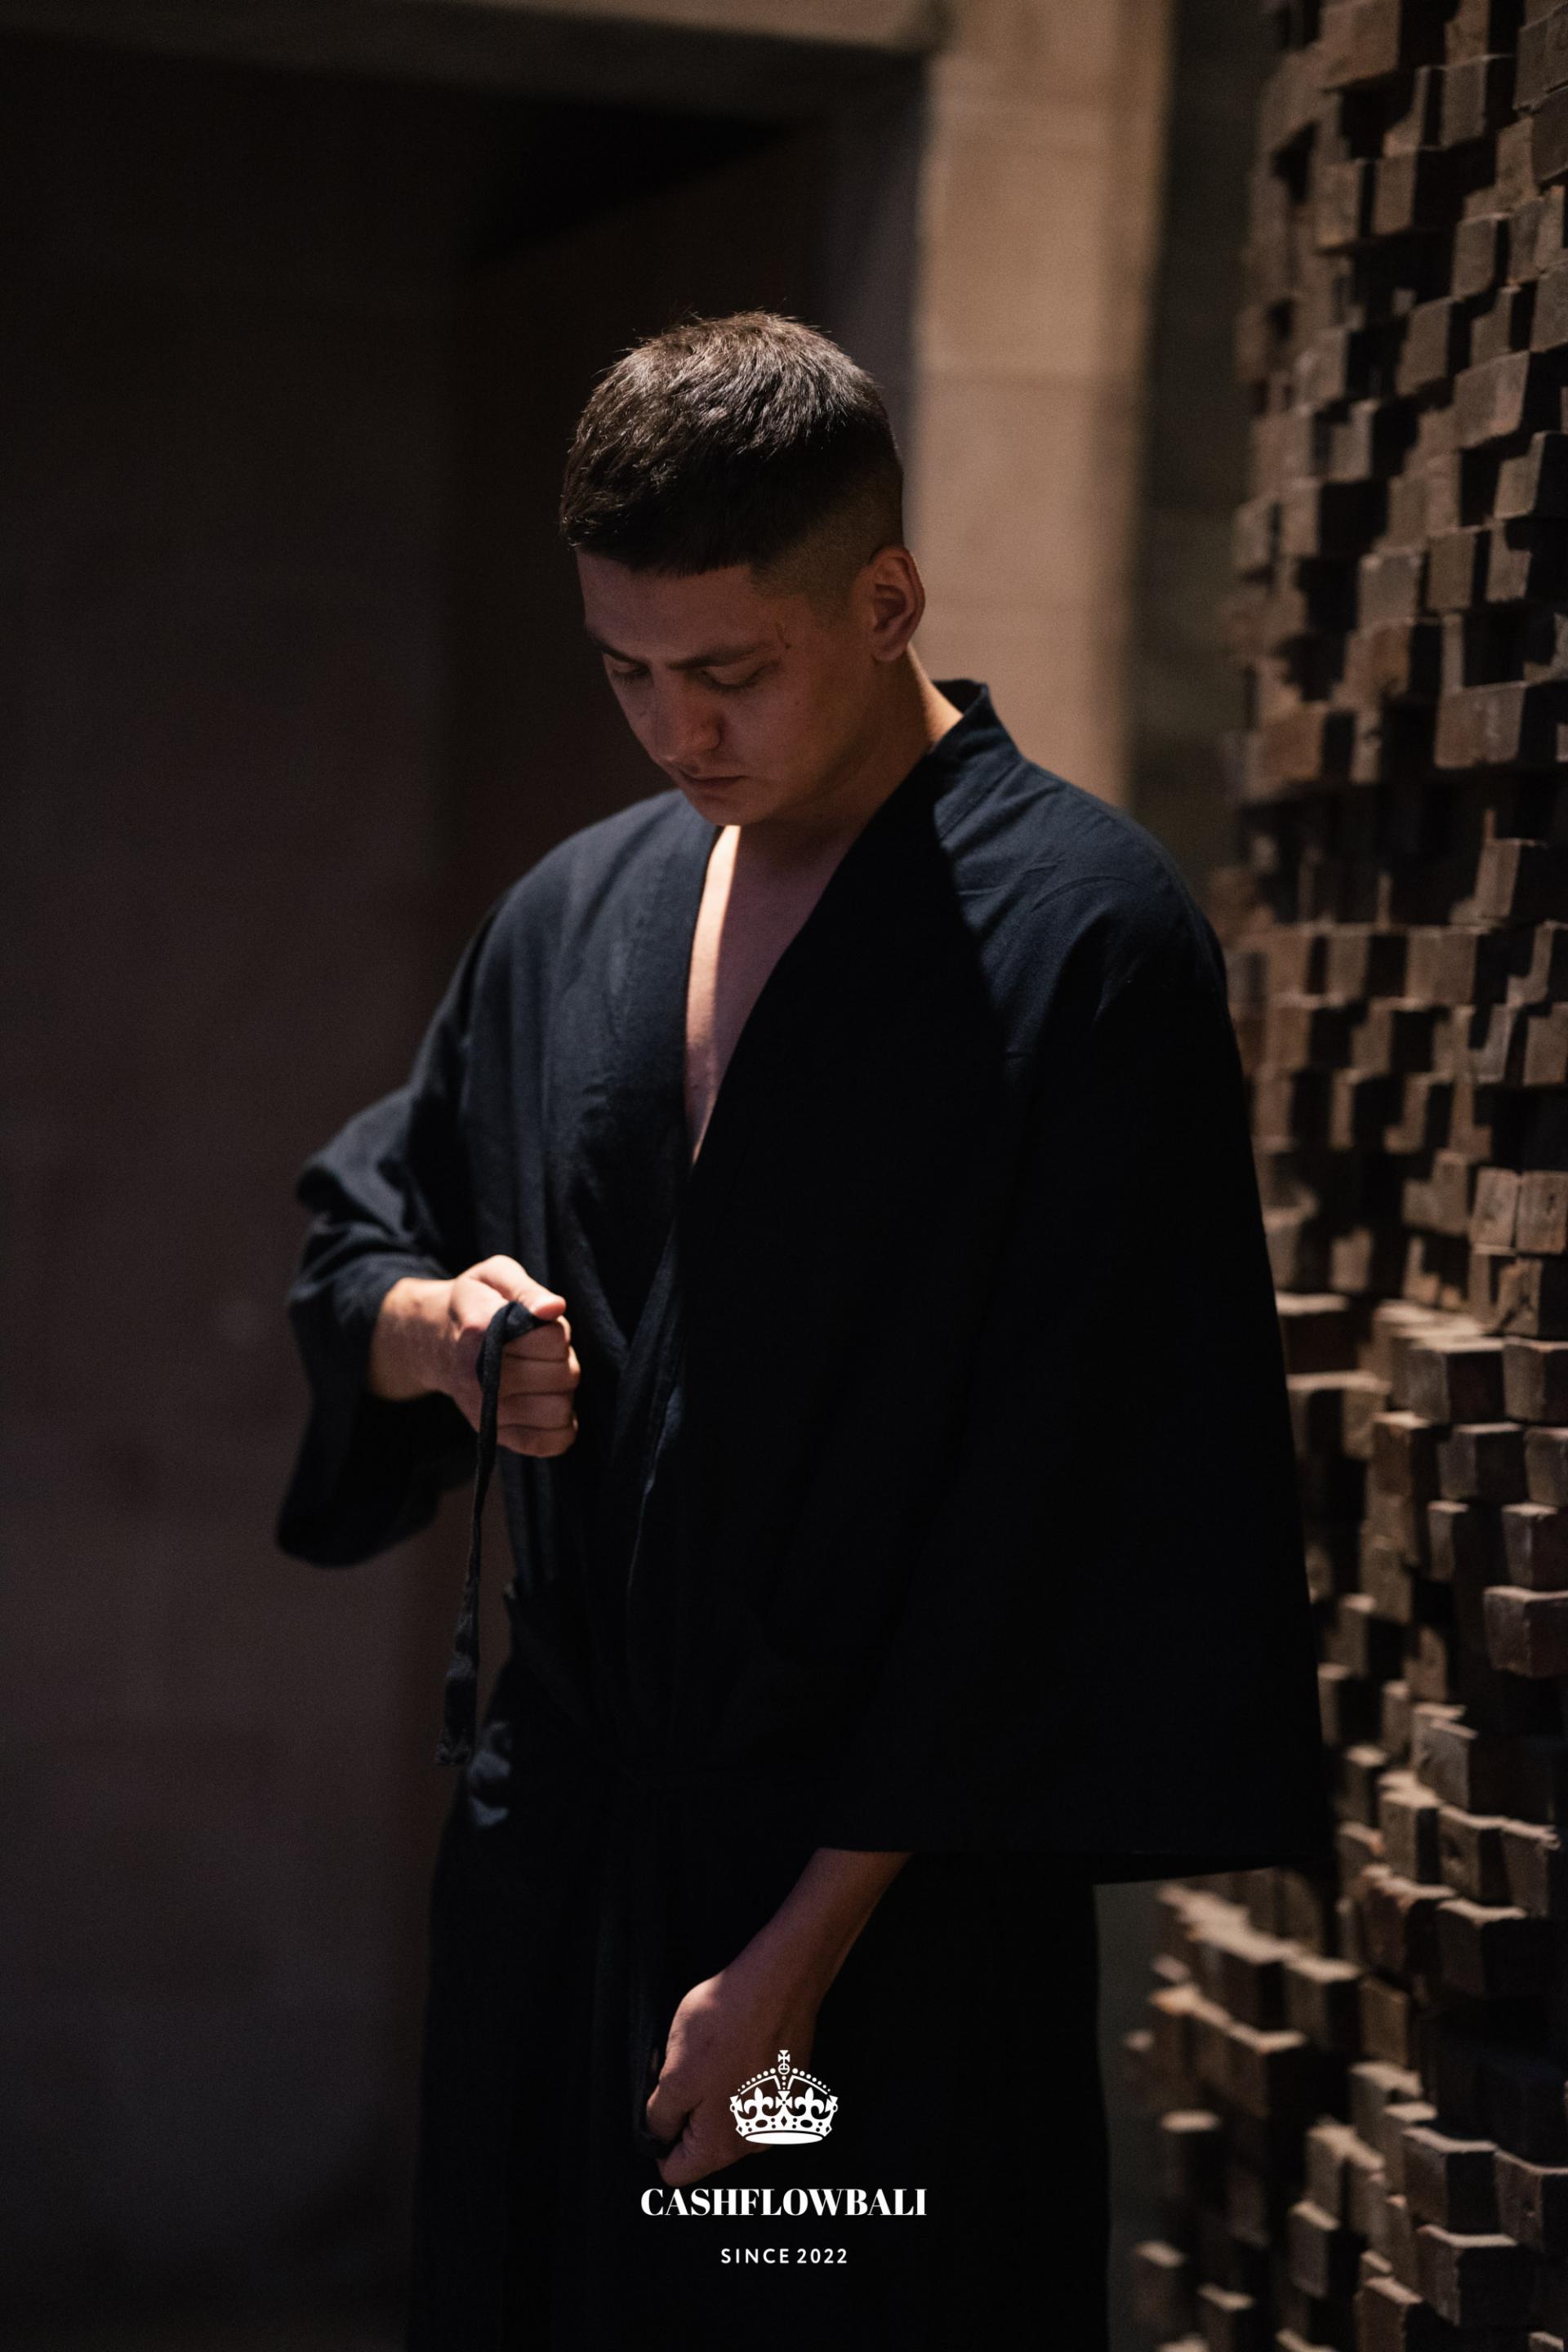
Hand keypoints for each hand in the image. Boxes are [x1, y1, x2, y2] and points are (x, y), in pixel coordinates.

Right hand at [368, 1255, 580, 1456]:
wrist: (435, 1341)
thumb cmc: (476, 1303)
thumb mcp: (494, 1277)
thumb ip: (526, 1288)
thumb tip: (554, 1308)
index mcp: (480, 1331)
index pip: (552, 1339)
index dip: (555, 1330)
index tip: (537, 1324)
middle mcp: (480, 1378)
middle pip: (563, 1375)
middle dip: (563, 1358)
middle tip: (543, 1351)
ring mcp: (486, 1411)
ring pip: (560, 1409)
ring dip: (562, 1390)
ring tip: (543, 1374)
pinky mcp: (494, 1434)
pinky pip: (546, 1442)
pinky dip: (562, 1428)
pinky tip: (550, 1403)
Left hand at [645, 1944, 824, 2186]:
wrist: (779, 1983)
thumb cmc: (725, 2025)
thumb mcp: (673, 2073)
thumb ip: (660, 2118)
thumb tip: (658, 2137)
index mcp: (723, 2147)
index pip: (676, 2172)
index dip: (657, 2140)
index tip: (660, 2104)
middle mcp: (756, 2143)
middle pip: (703, 2145)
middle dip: (689, 2111)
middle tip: (687, 2068)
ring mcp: (779, 2117)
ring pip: (728, 2118)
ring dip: (716, 2094)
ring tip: (717, 2053)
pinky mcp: (792, 2089)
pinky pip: (754, 2097)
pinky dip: (743, 2079)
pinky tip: (742, 2047)